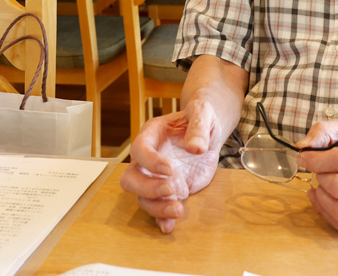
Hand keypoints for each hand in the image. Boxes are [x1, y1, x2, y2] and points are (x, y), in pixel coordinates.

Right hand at [118, 101, 223, 232]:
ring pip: (141, 198)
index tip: (170, 169)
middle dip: (147, 188)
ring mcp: (155, 177)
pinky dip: (162, 219)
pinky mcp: (169, 191)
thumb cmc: (200, 117)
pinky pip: (158, 208)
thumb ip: (198, 127)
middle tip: (171, 189)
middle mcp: (148, 159)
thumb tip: (195, 148)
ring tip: (179, 209)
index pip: (139, 149)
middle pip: (130, 178)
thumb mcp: (202, 112)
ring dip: (156, 207)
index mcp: (151, 134)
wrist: (207, 132)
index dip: (150, 161)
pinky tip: (170, 225)